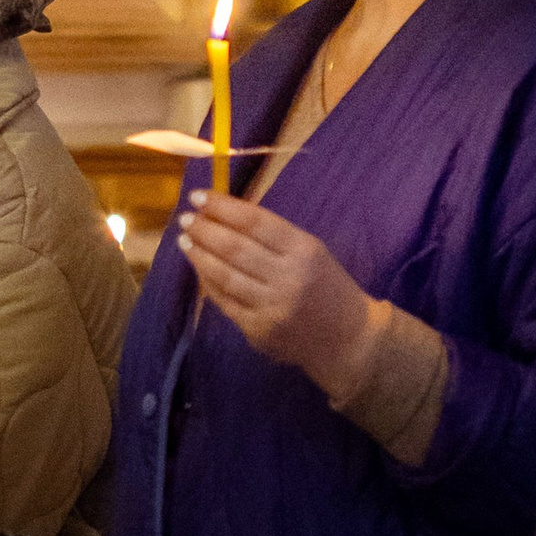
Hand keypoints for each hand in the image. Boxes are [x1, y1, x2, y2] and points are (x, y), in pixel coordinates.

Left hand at [175, 192, 377, 399]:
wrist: (351, 340)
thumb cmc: (329, 287)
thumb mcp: (312, 252)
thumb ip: (274, 236)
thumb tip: (224, 215)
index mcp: (304, 251)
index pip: (255, 222)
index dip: (222, 207)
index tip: (197, 195)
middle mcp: (288, 278)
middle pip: (235, 248)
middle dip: (204, 229)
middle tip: (185, 218)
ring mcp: (271, 308)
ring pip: (224, 275)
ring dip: (199, 254)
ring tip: (184, 239)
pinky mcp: (259, 332)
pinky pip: (225, 302)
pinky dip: (208, 282)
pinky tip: (198, 267)